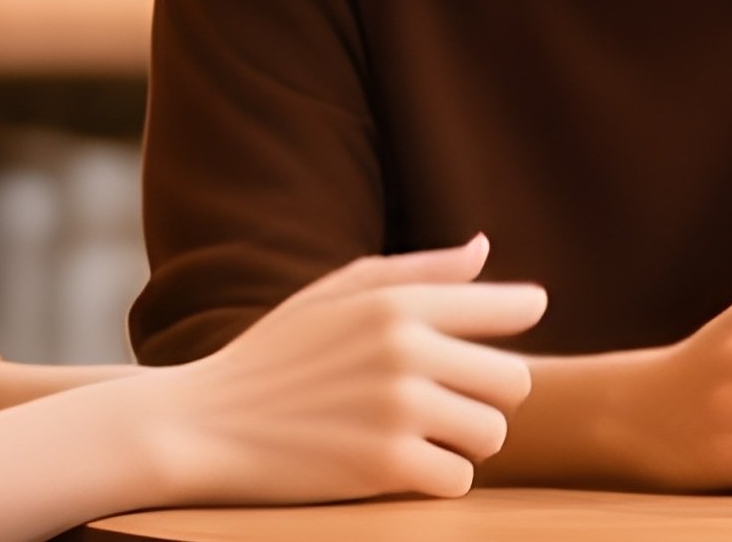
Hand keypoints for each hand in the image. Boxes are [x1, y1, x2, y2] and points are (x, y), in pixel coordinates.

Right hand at [141, 234, 546, 504]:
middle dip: (489, 392)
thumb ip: (421, 270)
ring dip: (467, 439)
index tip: (525, 317)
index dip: (521, 315)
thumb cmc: (277, 351)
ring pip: (491, 433)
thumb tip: (485, 250)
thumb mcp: (340, 290)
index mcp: (398, 301)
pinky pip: (457, 479)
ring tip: (425, 431)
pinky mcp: (384, 468)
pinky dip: (438, 477)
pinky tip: (404, 464)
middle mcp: (406, 350)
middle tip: (454, 395)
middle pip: (513, 380)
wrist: (206, 423)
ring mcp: (397, 410)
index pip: (506, 307)